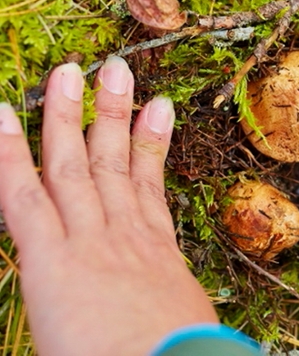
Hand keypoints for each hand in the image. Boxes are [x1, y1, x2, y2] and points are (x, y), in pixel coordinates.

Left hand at [0, 57, 217, 355]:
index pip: (149, 185)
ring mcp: (89, 239)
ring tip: (69, 71)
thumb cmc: (180, 354)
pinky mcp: (52, 258)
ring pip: (74, 166)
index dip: (152, 142)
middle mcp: (124, 233)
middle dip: (113, 112)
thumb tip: (170, 302)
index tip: (159, 106)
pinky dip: (10, 156)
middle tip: (115, 69)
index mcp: (156, 250)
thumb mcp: (183, 321)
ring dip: (69, 115)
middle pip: (115, 162)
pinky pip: (24, 197)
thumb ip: (169, 299)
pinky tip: (3, 116)